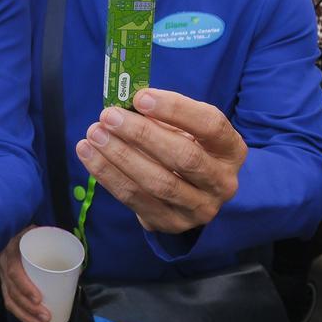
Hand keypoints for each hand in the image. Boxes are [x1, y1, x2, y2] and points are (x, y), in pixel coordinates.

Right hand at [0, 226, 49, 321]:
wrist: (19, 228)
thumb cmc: (36, 233)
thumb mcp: (43, 232)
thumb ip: (56, 244)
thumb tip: (79, 267)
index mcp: (12, 249)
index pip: (14, 271)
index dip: (25, 287)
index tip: (40, 298)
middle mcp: (4, 264)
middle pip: (12, 291)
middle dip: (29, 308)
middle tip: (47, 317)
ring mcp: (3, 275)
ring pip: (10, 300)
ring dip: (26, 316)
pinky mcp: (6, 283)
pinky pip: (10, 302)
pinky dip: (22, 315)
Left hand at [75, 88, 244, 233]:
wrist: (196, 192)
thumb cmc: (188, 147)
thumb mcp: (187, 129)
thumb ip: (162, 116)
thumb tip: (125, 103)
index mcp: (232, 149)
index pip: (210, 125)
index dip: (175, 109)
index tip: (140, 97)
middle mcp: (222, 182)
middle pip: (184, 157)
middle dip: (142, 134)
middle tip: (109, 116)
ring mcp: (199, 208)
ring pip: (158, 183)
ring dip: (120, 156)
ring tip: (94, 135)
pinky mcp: (172, 224)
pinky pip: (136, 200)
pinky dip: (109, 176)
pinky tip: (90, 155)